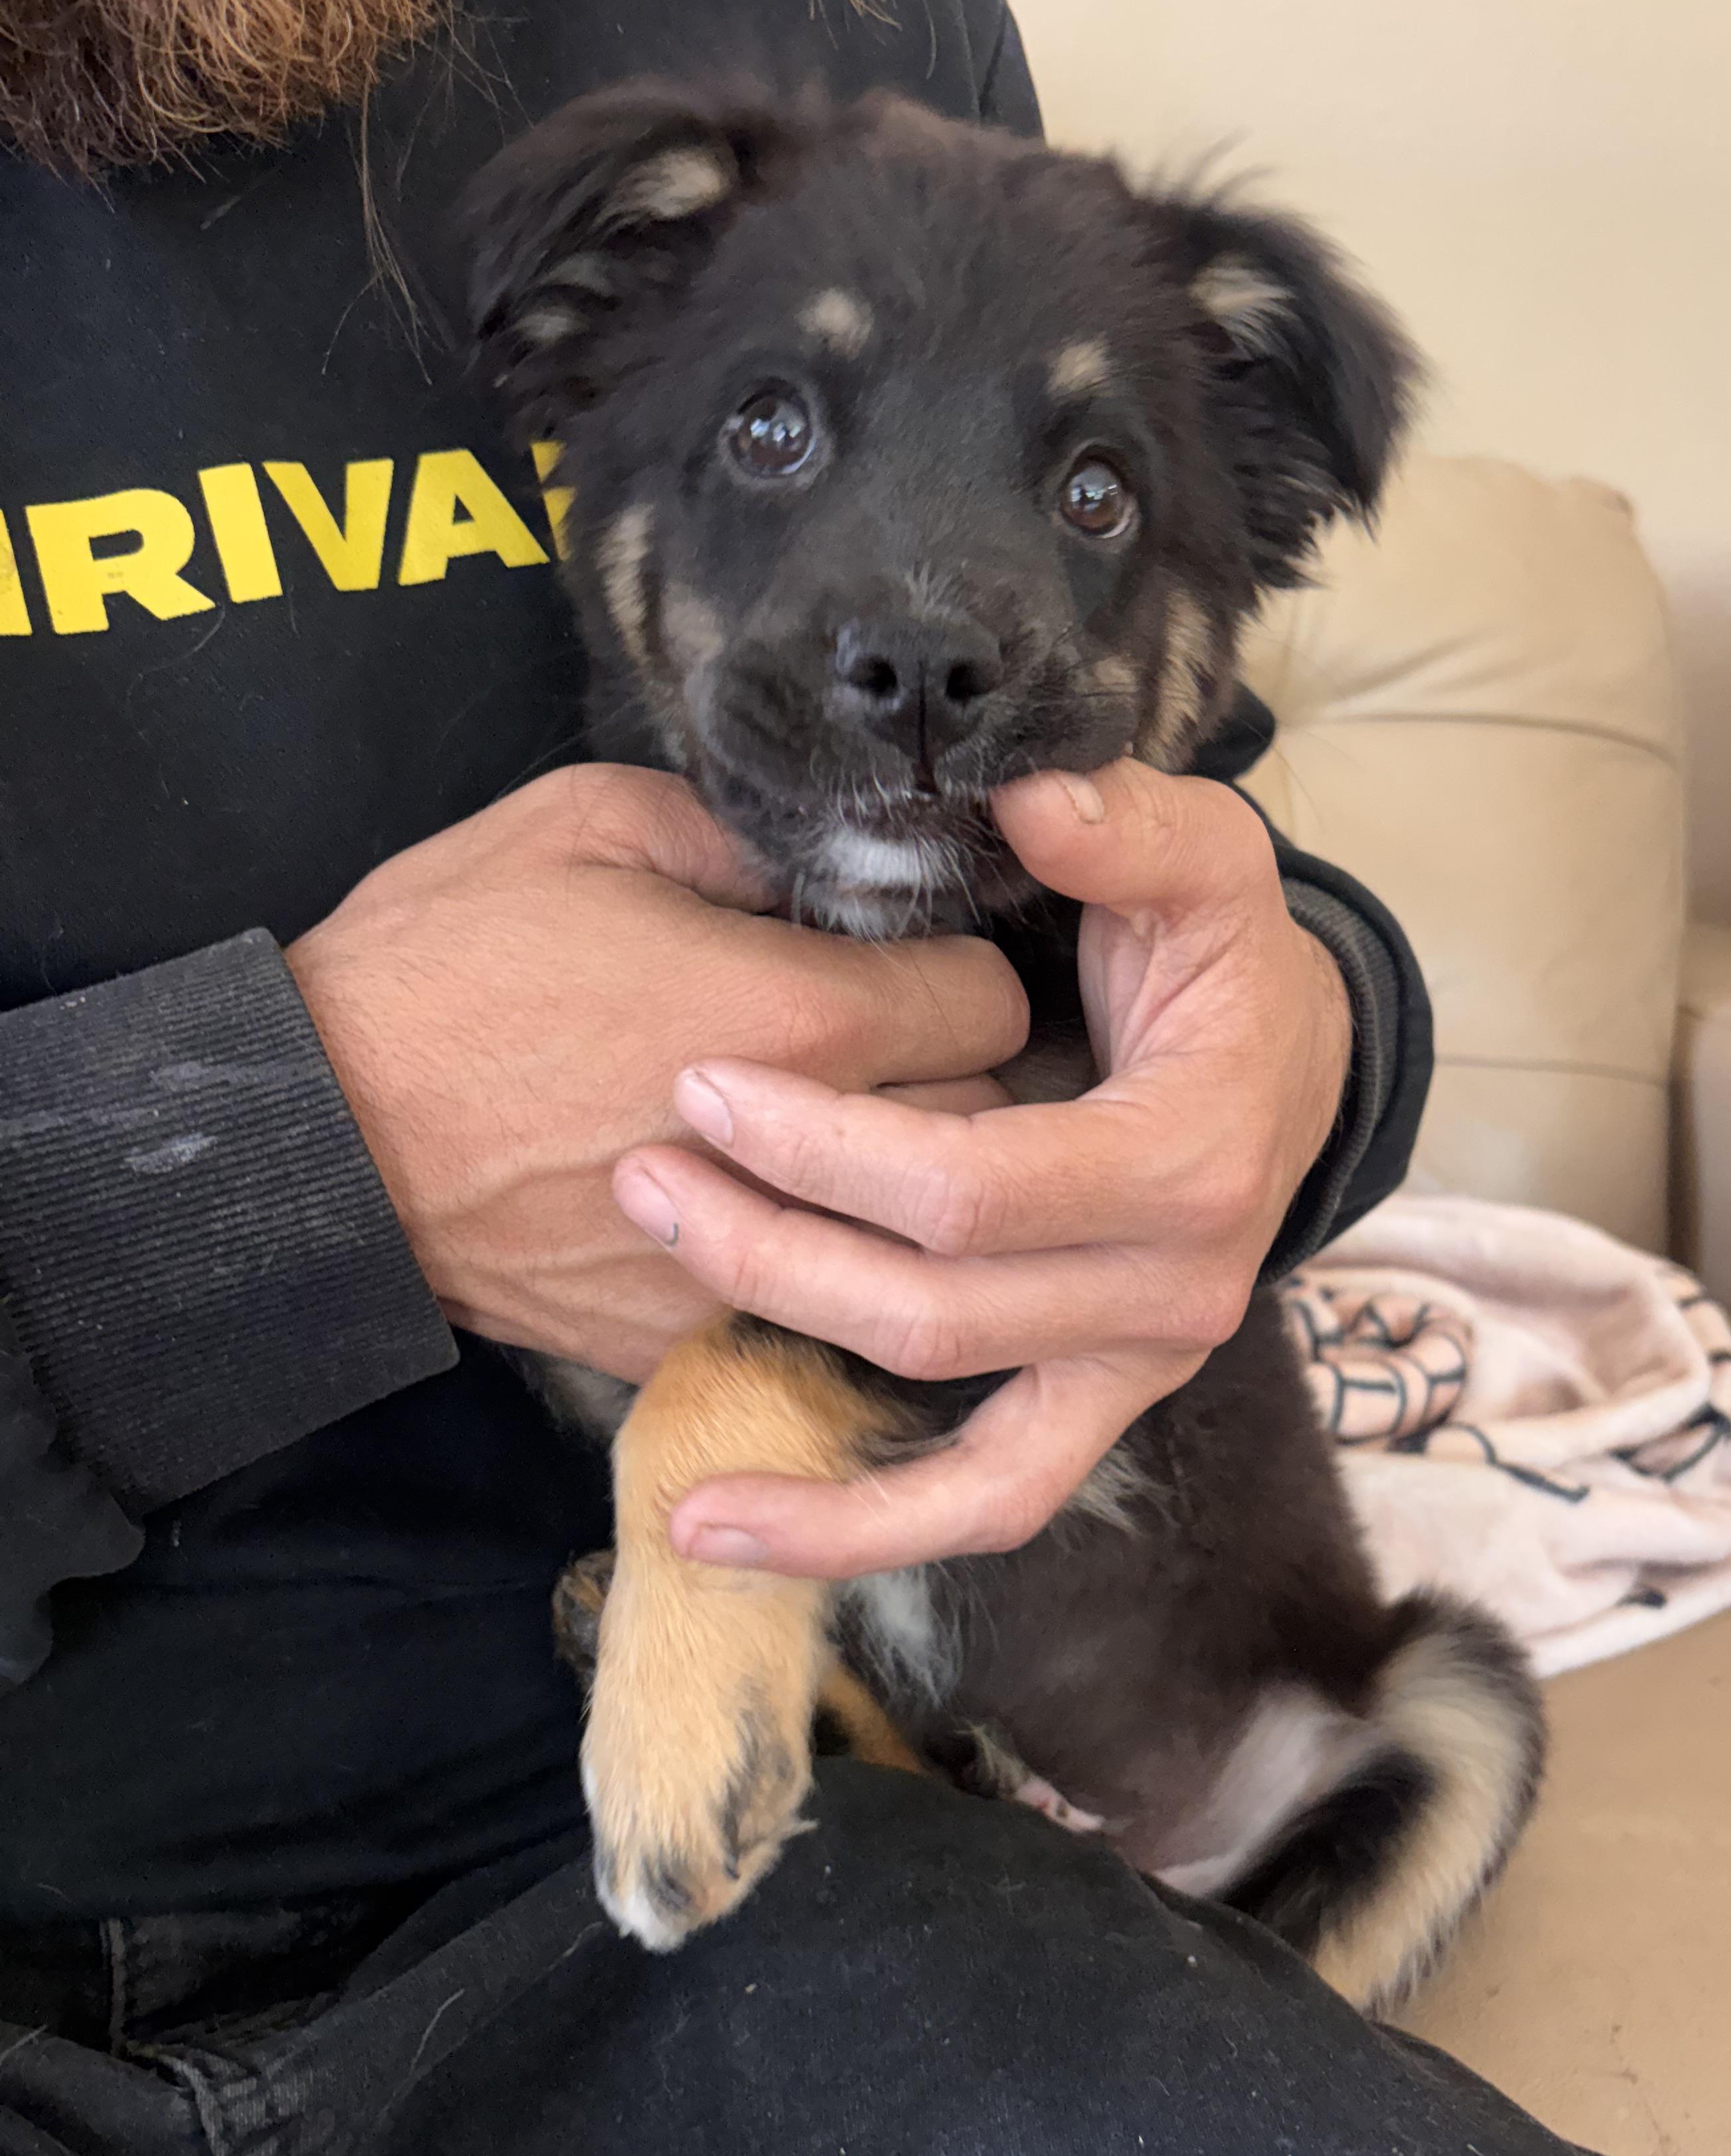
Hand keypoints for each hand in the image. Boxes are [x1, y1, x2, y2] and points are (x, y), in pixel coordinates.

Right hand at [287, 765, 1027, 1382]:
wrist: (313, 1135)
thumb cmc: (441, 966)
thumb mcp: (589, 824)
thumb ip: (740, 835)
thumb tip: (818, 865)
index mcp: (804, 1016)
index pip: (992, 1000)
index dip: (964, 967)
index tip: (915, 958)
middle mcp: (809, 1158)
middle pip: (982, 1124)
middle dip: (959, 1077)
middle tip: (896, 1041)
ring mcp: (753, 1262)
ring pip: (909, 1233)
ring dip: (895, 1184)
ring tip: (847, 1130)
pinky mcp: (689, 1331)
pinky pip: (807, 1302)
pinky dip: (807, 1260)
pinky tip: (766, 1210)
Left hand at [612, 761, 1350, 1574]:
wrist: (1288, 1067)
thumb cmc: (1228, 958)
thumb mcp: (1207, 863)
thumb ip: (1128, 829)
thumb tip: (1031, 801)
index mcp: (1188, 1162)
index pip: (973, 1189)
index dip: (826, 1148)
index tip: (702, 1084)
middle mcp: (1171, 1292)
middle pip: (931, 1307)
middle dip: (769, 1245)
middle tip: (642, 1170)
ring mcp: (1132, 1366)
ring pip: (937, 1411)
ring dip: (785, 1362)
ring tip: (647, 1318)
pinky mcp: (1093, 1408)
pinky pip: (983, 1500)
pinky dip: (853, 1533)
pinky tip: (712, 1532)